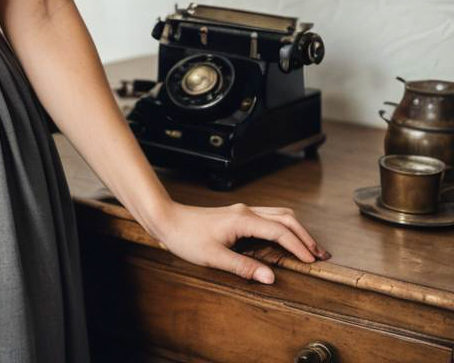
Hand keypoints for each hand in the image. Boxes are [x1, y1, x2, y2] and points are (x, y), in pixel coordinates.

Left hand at [153, 200, 330, 284]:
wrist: (168, 220)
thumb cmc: (187, 238)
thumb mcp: (214, 257)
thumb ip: (243, 267)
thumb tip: (271, 277)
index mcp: (242, 220)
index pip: (279, 231)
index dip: (298, 246)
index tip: (312, 262)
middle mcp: (246, 212)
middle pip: (285, 219)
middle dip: (305, 236)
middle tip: (320, 256)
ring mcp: (243, 212)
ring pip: (278, 215)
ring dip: (296, 230)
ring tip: (310, 249)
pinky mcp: (238, 216)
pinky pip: (269, 217)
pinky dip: (284, 228)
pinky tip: (286, 240)